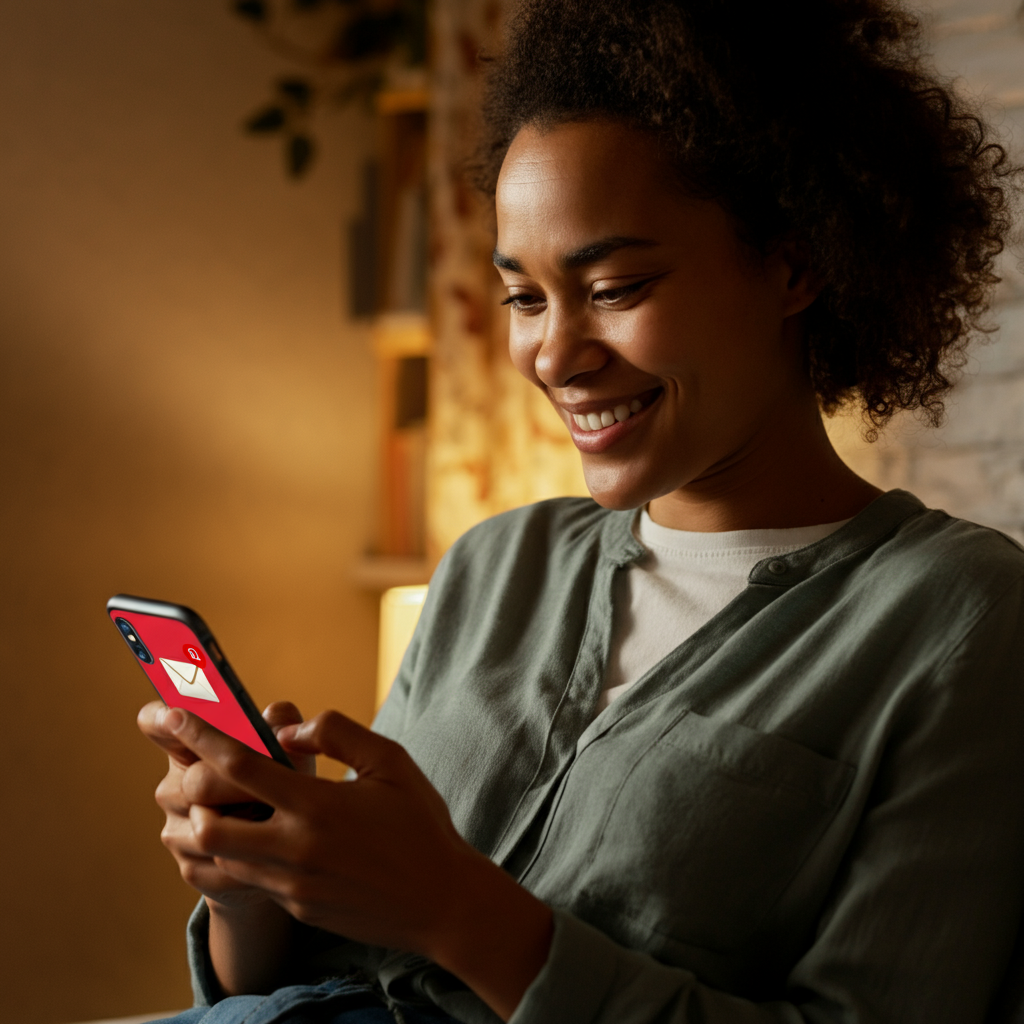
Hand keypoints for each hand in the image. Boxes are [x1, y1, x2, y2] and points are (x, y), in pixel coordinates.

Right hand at [137, 700, 314, 907]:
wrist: (290, 847)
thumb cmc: (286, 783)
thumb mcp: (289, 749)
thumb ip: (282, 724)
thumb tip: (275, 714)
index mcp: (191, 747)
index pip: (155, 723)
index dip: (159, 717)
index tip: (173, 715)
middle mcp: (174, 787)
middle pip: (198, 781)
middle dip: (240, 785)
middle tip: (273, 792)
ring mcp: (177, 830)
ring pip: (207, 826)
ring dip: (248, 826)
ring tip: (276, 822)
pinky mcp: (190, 868)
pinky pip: (217, 863)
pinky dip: (252, 859)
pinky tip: (271, 853)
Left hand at [164, 708, 552, 1019]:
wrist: (442, 902)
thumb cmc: (421, 824)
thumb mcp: (391, 762)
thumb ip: (338, 733)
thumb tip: (289, 730)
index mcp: (317, 805)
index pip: (239, 765)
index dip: (200, 734)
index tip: (173, 714)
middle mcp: (295, 848)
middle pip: (208, 821)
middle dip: (195, 794)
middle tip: (205, 772)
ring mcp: (291, 884)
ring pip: (220, 856)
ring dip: (214, 826)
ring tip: (231, 802)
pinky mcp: (296, 907)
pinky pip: (248, 880)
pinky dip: (241, 854)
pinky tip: (264, 836)